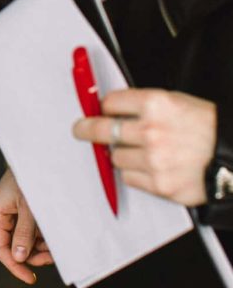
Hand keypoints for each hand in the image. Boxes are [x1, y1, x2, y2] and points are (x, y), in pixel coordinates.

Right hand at [0, 168, 52, 283]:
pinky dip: (41, 238)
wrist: (38, 157)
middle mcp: (2, 215)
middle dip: (31, 255)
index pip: (0, 248)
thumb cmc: (30, 178)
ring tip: (54, 245)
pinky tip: (52, 236)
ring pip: (23, 241)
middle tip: (49, 257)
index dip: (14, 265)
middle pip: (13, 247)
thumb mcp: (29, 208)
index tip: (30, 277)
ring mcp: (13, 214)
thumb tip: (18, 257)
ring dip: (39, 248)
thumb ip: (23, 233)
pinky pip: (30, 232)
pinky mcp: (23, 212)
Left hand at [73, 88, 216, 205]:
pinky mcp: (160, 185)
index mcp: (156, 104)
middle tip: (79, 129)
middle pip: (101, 130)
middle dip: (86, 129)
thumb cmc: (208, 127)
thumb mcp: (176, 102)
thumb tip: (109, 107)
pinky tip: (151, 167)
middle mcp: (152, 131)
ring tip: (140, 151)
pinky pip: (130, 178)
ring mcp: (155, 160)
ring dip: (121, 154)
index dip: (103, 107)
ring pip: (115, 157)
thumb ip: (143, 104)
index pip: (109, 102)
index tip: (100, 110)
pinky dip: (135, 173)